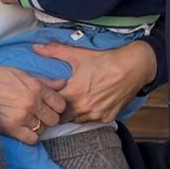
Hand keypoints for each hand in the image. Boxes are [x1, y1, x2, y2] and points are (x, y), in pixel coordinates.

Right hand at [0, 61, 65, 144]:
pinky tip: (21, 130)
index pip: (60, 104)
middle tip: (37, 115)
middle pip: (53, 119)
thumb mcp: (19, 73)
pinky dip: (29, 136)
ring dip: (37, 127)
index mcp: (36, 87)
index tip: (48, 107)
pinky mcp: (10, 128)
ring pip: (42, 129)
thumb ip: (43, 81)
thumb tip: (62, 83)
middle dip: (47, 118)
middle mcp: (32, 102)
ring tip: (26, 121)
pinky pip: (31, 139)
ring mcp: (21, 116)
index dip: (56, 107)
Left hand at [31, 39, 155, 123]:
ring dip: (75, 114)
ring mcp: (97, 114)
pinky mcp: (108, 117)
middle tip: (61, 101)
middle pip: (63, 117)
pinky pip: (93, 121)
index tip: (49, 97)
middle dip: (60, 110)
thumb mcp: (78, 55)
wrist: (133, 67)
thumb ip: (55, 52)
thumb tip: (36, 48)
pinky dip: (90, 115)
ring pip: (78, 120)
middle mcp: (84, 108)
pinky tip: (91, 104)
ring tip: (75, 102)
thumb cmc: (105, 60)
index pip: (52, 106)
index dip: (49, 101)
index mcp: (73, 94)